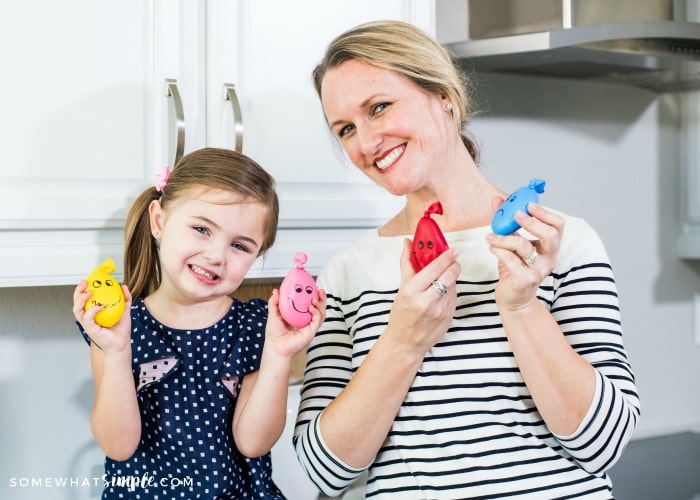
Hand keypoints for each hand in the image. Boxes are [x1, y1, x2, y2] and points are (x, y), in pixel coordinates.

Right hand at [73, 280, 132, 353]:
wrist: (122, 344)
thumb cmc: (121, 330)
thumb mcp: (125, 311)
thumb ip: (125, 299)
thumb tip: (124, 286)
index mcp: (93, 313)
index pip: (84, 299)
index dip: (82, 289)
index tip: (88, 280)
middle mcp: (87, 318)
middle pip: (76, 303)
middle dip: (78, 291)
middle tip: (85, 283)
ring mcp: (87, 324)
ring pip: (77, 310)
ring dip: (81, 300)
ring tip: (89, 292)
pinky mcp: (90, 329)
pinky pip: (87, 318)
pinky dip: (92, 310)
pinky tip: (100, 306)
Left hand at [265, 288, 326, 357]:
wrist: (275, 346)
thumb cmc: (274, 333)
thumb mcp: (273, 314)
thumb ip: (274, 302)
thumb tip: (276, 291)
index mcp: (299, 315)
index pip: (310, 304)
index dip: (313, 296)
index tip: (313, 287)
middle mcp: (306, 321)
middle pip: (319, 308)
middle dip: (322, 299)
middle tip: (320, 291)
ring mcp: (310, 326)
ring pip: (321, 314)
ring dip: (320, 305)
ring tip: (315, 299)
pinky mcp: (311, 332)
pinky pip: (317, 321)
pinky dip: (317, 313)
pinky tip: (311, 308)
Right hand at [385, 238, 460, 354]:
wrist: (405, 343)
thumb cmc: (401, 315)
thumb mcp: (401, 289)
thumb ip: (407, 263)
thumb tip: (407, 242)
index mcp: (412, 291)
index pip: (434, 267)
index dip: (446, 256)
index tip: (452, 249)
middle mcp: (426, 301)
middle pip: (450, 274)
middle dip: (453, 265)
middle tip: (452, 260)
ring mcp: (440, 311)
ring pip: (454, 285)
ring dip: (451, 279)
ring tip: (442, 280)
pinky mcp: (449, 318)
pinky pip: (454, 298)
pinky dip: (450, 292)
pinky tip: (441, 294)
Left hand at [486, 198, 563, 311]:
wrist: (513, 298)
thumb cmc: (515, 268)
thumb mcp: (512, 243)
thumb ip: (506, 222)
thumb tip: (497, 199)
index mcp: (551, 247)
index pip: (558, 225)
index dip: (545, 213)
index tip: (528, 204)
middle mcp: (550, 258)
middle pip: (550, 234)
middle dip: (532, 222)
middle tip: (515, 214)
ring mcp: (539, 270)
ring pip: (524, 246)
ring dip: (504, 238)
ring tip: (490, 236)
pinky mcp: (526, 279)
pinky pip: (511, 259)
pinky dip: (498, 250)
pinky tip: (491, 247)